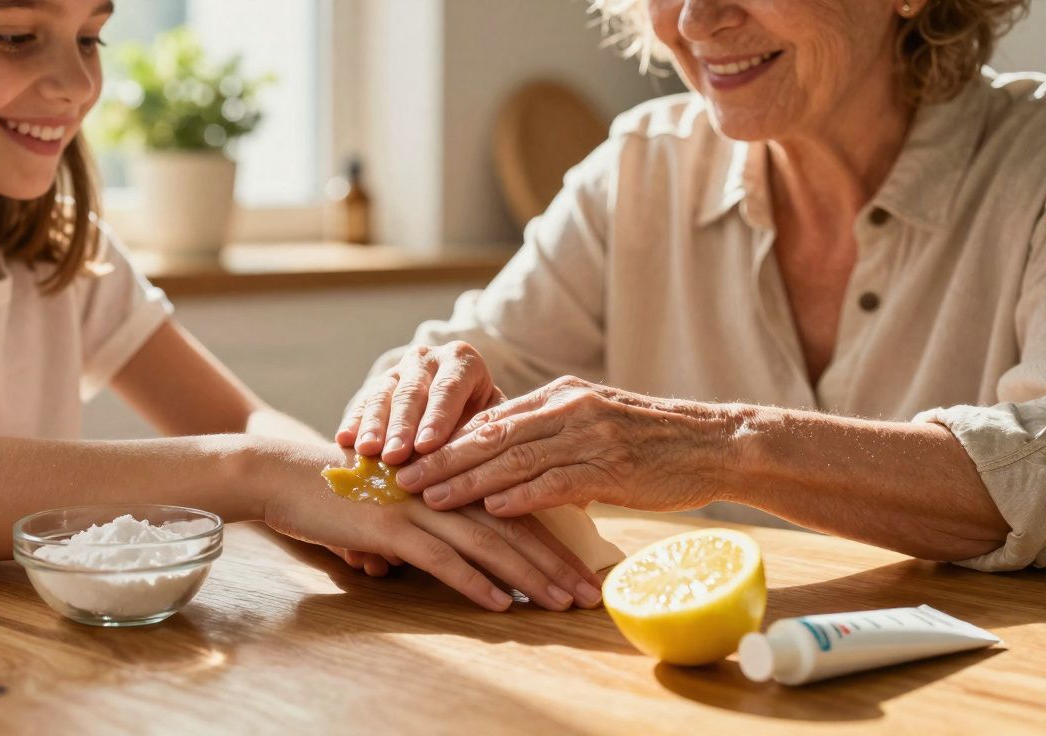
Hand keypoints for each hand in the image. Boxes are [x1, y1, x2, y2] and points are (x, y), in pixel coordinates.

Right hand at [264, 442, 603, 610]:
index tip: (586, 570)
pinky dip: (475, 582)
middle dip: (557, 563)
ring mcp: (418, 506)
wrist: (283, 475)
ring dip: (530, 575)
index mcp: (449, 482)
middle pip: (512, 528)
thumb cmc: (335, 494)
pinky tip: (503, 603)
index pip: (513, 511)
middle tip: (592, 594)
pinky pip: (441, 559)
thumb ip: (411, 534)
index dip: (552, 541)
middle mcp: (442, 490)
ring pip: (488, 543)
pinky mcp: (390, 526)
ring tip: (564, 602)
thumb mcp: (386, 511)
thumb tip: (416, 566)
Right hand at [336, 342, 504, 465]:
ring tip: (367, 451)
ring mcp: (399, 369)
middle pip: (412, 392)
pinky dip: (354, 422)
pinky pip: (363, 402)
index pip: (449, 389)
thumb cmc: (482, 423)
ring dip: (374, 425)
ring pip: (384, 395)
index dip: (437, 418)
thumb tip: (472, 459)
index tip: (427, 446)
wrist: (463, 410)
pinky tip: (344, 441)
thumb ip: (482, 435)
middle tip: (393, 455)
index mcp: (462, 361)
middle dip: (402, 426)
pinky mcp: (378, 385)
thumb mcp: (492, 422)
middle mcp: (428, 359)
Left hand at [392, 376, 735, 516]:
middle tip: (399, 477)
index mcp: (561, 396)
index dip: (443, 438)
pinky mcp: (613, 467)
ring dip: (467, 480)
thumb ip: (550, 438)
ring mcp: (591, 436)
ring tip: (429, 497)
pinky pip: (557, 481)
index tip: (406, 455)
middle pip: (490, 435)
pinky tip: (492, 508)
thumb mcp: (595, 427)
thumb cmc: (653, 442)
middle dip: (440, 457)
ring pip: (515, 458)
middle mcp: (569, 409)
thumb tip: (503, 465)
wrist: (715, 444)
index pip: (489, 418)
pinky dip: (521, 495)